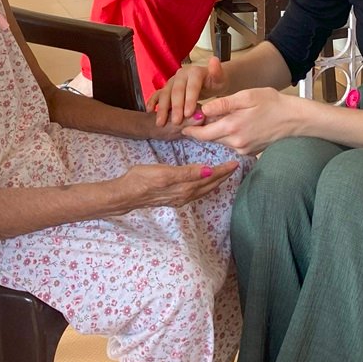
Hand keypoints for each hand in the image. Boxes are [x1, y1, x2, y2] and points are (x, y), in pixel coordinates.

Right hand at [115, 160, 241, 212]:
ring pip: (204, 189)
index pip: (211, 177)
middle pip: (210, 184)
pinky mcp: (175, 198)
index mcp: (186, 187)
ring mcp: (180, 198)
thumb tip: (210, 171)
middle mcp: (186, 195)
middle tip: (235, 166)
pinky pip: (197, 192)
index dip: (224, 170)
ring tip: (224, 174)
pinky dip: (205, 186)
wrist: (126, 194)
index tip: (235, 162)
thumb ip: (188, 173)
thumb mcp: (165, 173)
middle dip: (223, 176)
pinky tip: (204, 183)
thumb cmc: (143, 179)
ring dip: (216, 182)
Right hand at [149, 56, 227, 130]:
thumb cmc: (215, 82)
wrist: (209, 80)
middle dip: (175, 107)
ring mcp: (173, 80)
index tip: (189, 114)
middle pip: (176, 90)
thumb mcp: (220, 78)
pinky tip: (149, 110)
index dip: (189, 99)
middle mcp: (181, 74)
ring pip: (165, 93)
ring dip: (162, 108)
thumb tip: (214, 59)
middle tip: (176, 122)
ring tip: (160, 122)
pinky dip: (153, 101)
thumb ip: (217, 72)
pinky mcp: (167, 87)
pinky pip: (158, 93)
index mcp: (194, 72)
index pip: (191, 86)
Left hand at [182, 87, 300, 155]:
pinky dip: (228, 134)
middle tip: (196, 116)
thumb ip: (222, 104)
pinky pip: (232, 143)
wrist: (294, 118)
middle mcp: (235, 142)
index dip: (190, 129)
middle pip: (210, 138)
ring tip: (216, 117)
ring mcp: (243, 149)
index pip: (202, 134)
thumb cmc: (271, 102)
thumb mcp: (246, 96)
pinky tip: (235, 123)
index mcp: (232, 127)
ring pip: (221, 140)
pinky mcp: (250, 152)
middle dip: (202, 128)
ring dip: (216, 131)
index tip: (182, 123)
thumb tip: (203, 110)